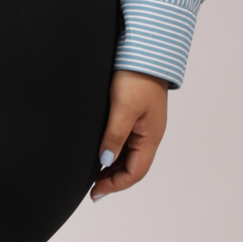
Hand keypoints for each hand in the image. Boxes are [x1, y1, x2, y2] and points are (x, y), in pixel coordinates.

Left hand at [91, 71, 168, 200]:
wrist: (144, 49)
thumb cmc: (136, 77)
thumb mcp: (123, 108)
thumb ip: (114, 136)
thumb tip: (105, 161)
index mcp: (151, 136)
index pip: (136, 172)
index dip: (116, 185)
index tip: (95, 191)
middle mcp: (150, 134)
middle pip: (133, 166)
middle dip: (114, 179)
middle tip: (92, 187)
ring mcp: (144, 125)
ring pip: (129, 155)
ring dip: (113, 167)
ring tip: (93, 174)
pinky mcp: (137, 114)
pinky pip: (127, 141)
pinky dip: (114, 151)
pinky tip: (101, 152)